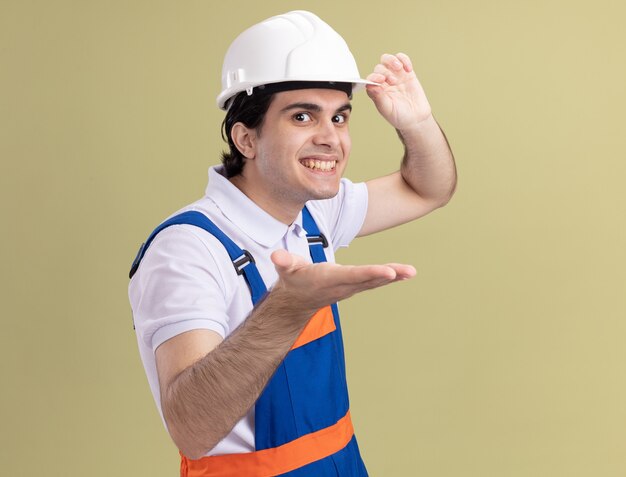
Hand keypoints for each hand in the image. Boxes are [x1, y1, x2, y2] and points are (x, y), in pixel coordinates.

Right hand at [270, 249, 415, 312]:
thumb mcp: (285, 269)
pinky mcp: (354, 287)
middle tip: (409, 271)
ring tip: (412, 271)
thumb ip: (283, 262)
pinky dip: (390, 277)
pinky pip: (374, 281)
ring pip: (375, 281)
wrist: (296, 301)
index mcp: (329, 279)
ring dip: (395, 276)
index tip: (389, 272)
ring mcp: (350, 288)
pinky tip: (404, 273)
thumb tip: (277, 257)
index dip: (371, 273)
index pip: (353, 275)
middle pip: (370, 279)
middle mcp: (343, 285)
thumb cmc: (292, 279)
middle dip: (389, 275)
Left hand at [366, 53, 432, 131]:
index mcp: (376, 90)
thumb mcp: (387, 109)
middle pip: (379, 67)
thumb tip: (370, 85)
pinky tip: (408, 69)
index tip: (381, 80)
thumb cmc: (399, 116)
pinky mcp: (407, 73)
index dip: (374, 76)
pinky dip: (404, 60)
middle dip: (385, 71)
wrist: (416, 118)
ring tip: (399, 68)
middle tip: (394, 81)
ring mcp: (395, 76)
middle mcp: (384, 82)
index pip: (371, 78)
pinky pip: (402, 59)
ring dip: (392, 60)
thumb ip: (378, 97)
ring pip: (388, 60)